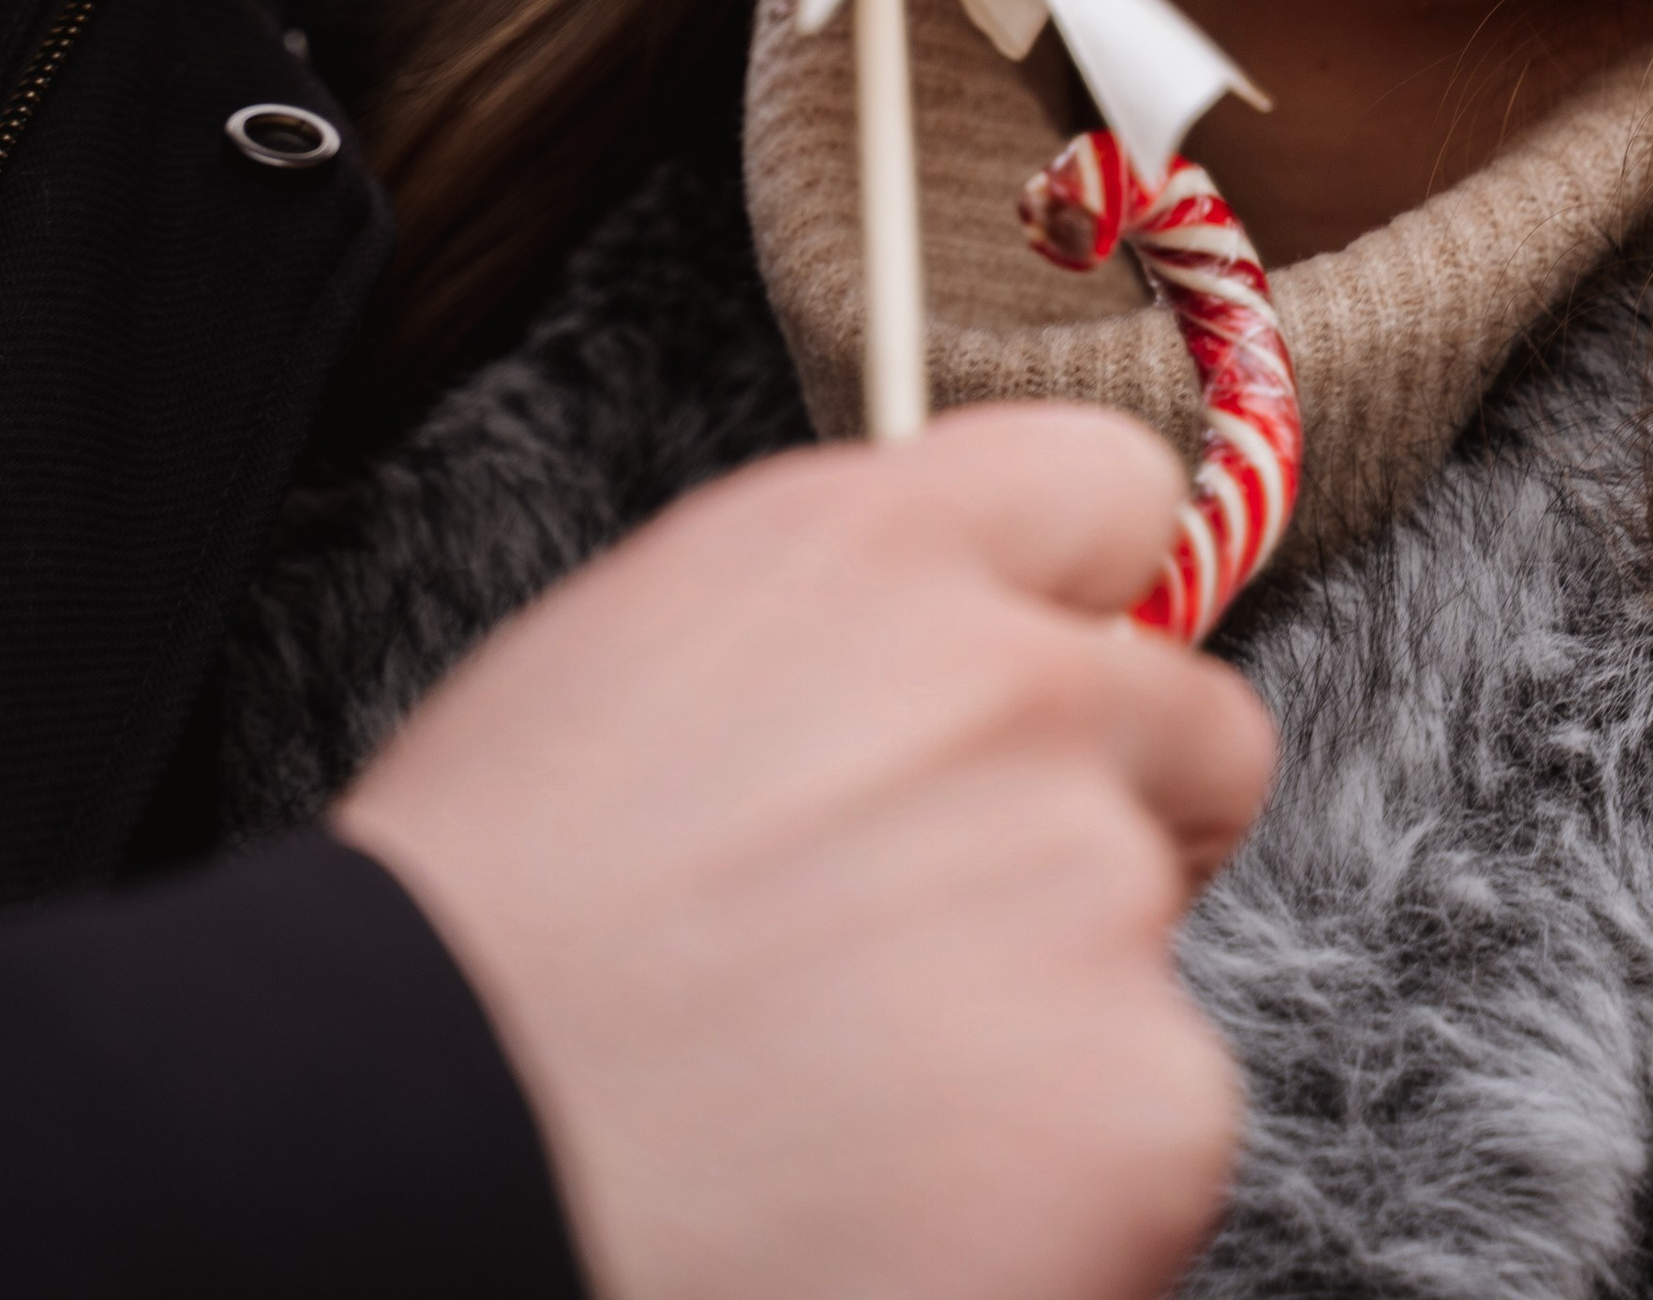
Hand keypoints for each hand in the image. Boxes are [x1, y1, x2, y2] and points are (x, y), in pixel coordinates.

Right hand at [338, 405, 1273, 1299]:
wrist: (417, 1168)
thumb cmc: (482, 947)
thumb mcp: (641, 656)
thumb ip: (852, 625)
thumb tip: (967, 646)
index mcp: (876, 550)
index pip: (1111, 491)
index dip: (1081, 609)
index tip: (1050, 686)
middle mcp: (1014, 685)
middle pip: (1187, 722)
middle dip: (1104, 821)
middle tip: (947, 942)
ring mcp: (1090, 890)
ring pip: (1152, 943)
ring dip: (1057, 1018)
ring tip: (854, 1103)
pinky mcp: (1143, 1101)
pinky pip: (1158, 1129)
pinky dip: (1066, 1187)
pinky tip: (898, 1206)